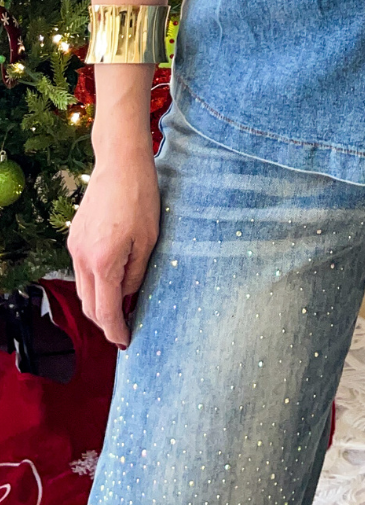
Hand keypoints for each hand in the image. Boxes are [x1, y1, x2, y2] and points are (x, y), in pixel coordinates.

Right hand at [66, 141, 160, 347]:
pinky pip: (83, 270)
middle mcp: (82, 257)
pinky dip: (95, 282)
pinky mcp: (75, 236)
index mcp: (103, 261)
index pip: (105, 311)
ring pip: (83, 288)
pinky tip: (114, 280)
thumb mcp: (149, 240)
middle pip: (88, 304)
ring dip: (99, 302)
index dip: (115, 331)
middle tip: (125, 328)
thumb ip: (136, 274)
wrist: (119, 162)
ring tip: (122, 307)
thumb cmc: (140, 196)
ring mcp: (75, 246)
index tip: (126, 342)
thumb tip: (127, 297)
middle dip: (105, 321)